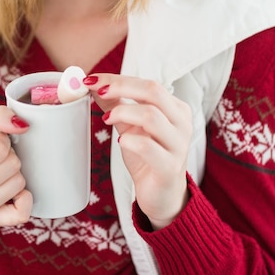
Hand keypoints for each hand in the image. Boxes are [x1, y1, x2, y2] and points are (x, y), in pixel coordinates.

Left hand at [84, 73, 191, 228]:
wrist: (162, 195)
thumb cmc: (148, 156)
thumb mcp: (130, 126)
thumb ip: (115, 104)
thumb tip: (93, 84)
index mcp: (176, 108)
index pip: (148, 84)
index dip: (119, 79)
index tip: (92, 79)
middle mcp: (182, 123)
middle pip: (153, 91)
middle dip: (121, 87)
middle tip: (97, 91)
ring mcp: (178, 145)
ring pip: (151, 116)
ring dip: (123, 112)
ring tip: (107, 119)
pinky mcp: (169, 168)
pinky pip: (148, 147)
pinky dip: (130, 140)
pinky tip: (122, 142)